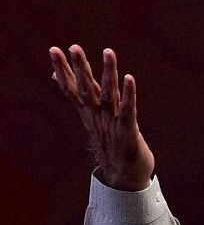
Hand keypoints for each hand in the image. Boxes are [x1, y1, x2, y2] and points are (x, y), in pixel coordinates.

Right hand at [50, 45, 153, 190]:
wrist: (124, 177)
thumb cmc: (111, 145)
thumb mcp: (94, 122)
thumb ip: (82, 102)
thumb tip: (61, 86)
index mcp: (90, 113)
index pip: (73, 88)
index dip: (63, 70)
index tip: (54, 50)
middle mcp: (98, 117)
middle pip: (86, 89)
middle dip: (79, 68)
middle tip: (72, 47)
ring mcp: (112, 124)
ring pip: (109, 95)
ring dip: (108, 73)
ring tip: (108, 51)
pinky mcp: (128, 131)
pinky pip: (128, 110)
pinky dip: (128, 94)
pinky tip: (130, 78)